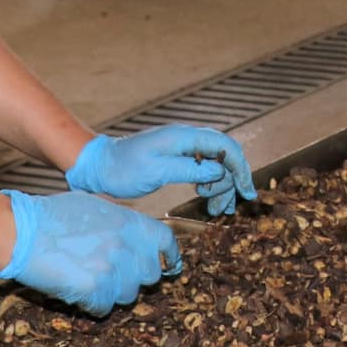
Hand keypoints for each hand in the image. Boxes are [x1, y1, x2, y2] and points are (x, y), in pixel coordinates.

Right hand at [0, 190, 180, 315]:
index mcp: (130, 222)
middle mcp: (127, 247)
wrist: (23, 231)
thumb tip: (130, 234)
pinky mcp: (95, 291)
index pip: (165, 242)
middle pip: (149, 276)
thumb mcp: (95, 205)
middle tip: (112, 274)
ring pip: (127, 295)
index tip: (169, 266)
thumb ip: (119, 221)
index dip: (169, 257)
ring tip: (88, 278)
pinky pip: (104, 308)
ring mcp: (113, 270)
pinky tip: (77, 290)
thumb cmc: (52, 215)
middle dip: (134, 278)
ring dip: (112, 292)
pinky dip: (92, 304)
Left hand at [65, 126, 257, 214]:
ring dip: (220, 187)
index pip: (225, 146)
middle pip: (224, 156)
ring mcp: (182, 149)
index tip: (246, 191)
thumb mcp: (155, 171)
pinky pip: (202, 169)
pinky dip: (209, 184)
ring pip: (215, 164)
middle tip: (226, 208)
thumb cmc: (123, 168)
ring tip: (215, 209)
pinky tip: (206, 198)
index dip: (240, 167)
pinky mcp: (177, 159)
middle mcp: (187, 139)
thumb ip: (188, 169)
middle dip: (230, 182)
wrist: (99, 165)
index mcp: (184, 137)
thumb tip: (218, 171)